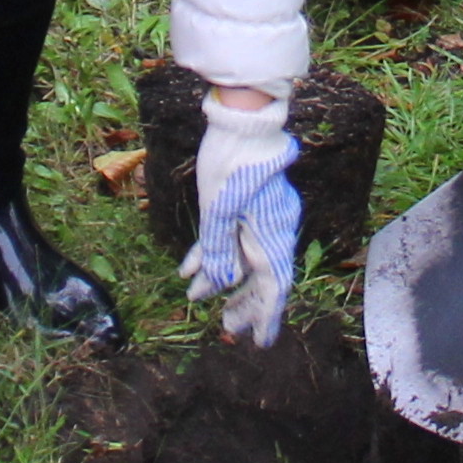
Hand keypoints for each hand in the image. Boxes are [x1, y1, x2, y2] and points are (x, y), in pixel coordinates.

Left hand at [182, 92, 302, 347]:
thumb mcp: (218, 210)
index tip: (258, 341)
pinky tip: (190, 268)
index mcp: (271, 233)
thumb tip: (219, 285)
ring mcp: (261, 215)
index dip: (265, 315)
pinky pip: (231, 237)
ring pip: (243, 257)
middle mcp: (272, 228)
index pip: (273, 285)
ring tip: (200, 299)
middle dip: (242, 303)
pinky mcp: (245, 203)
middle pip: (260, 276)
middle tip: (227, 328)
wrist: (241, 121)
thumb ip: (219, 251)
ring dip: (222, 280)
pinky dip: (213, 253)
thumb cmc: (231, 162)